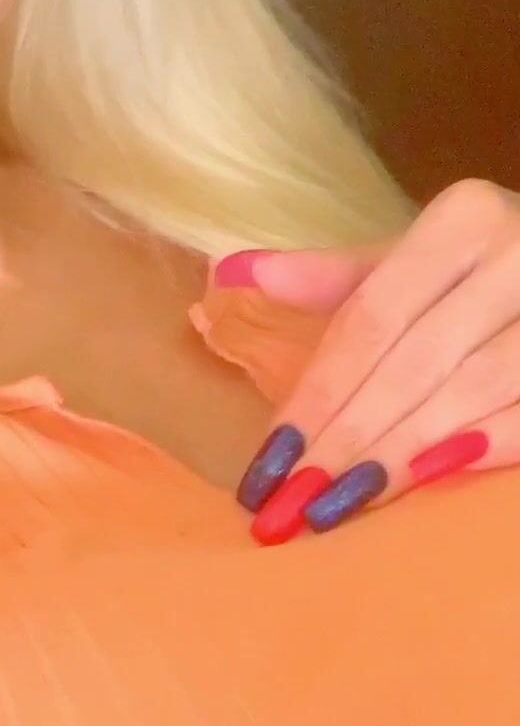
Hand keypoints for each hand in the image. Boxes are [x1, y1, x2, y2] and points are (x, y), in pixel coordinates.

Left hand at [221, 179, 519, 543]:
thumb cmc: (487, 269)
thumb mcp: (418, 260)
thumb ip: (337, 279)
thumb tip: (233, 272)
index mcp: (463, 221)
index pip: (370, 319)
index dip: (318, 393)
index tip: (271, 459)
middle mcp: (517, 254)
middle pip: (413, 362)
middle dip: (348, 438)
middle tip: (294, 503)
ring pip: (473, 391)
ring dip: (404, 454)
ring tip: (343, 504)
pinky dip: (488, 448)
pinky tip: (431, 483)